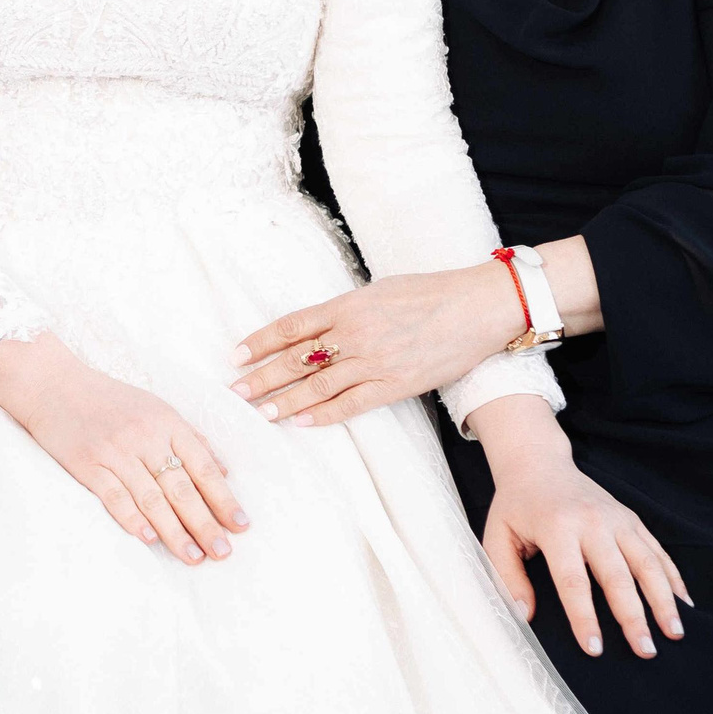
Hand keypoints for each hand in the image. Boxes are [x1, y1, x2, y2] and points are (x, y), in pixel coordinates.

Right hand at [0, 334, 248, 564]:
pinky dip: (132, 518)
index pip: (203, 466)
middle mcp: (145, 436)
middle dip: (205, 523)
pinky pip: (114, 496)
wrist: (52, 383)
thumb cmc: (109, 399)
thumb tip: (225, 471)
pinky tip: (149, 538)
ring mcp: (114, 450)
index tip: (241, 525)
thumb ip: (190, 437)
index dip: (224, 498)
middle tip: (223, 553)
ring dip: (175, 531)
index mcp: (167, 421)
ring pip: (151, 497)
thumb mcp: (156, 408)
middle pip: (181, 487)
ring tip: (193, 556)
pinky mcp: (86, 463)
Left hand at [227, 263, 519, 425]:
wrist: (477, 306)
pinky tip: (301, 422)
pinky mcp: (396, 383)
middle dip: (262, 376)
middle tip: (235, 391)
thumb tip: (322, 325)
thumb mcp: (380, 290)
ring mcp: (375, 360)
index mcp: (348, 304)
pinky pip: (351, 404)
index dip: (261, 341)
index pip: (292, 325)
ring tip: (260, 412)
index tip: (237, 354)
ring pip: (318, 384)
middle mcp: (355, 332)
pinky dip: (323, 414)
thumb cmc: (431, 292)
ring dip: (284, 400)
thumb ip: (348, 308)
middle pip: (297, 357)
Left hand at [470, 397, 686, 658]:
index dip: (584, 617)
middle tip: (646, 651)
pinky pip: (658, 551)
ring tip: (674, 633)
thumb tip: (523, 615)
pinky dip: (673, 577)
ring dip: (663, 599)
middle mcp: (592, 521)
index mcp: (556, 527)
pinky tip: (684, 604)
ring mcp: (617, 518)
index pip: (573, 580)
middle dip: (633, 616)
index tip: (595, 649)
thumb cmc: (516, 506)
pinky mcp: (631, 518)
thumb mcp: (497, 536)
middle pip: (617, 575)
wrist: (538, 462)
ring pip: (647, 563)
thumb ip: (507, 576)